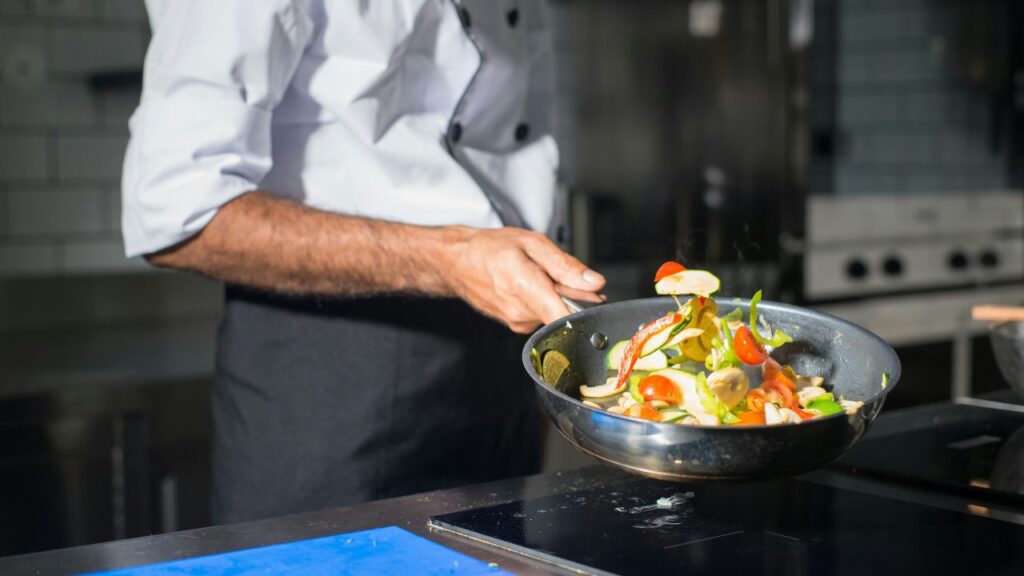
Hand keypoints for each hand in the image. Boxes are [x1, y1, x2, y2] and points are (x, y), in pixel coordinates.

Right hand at [444, 226, 605, 333]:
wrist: (457, 261)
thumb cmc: (489, 248)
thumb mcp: (532, 243)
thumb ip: (566, 265)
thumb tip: (594, 282)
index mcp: (527, 288)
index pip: (565, 318)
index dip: (586, 312)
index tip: (595, 302)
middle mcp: (522, 312)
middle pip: (564, 312)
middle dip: (573, 295)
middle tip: (564, 275)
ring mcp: (517, 322)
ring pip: (554, 313)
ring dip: (557, 297)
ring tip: (540, 276)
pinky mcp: (516, 325)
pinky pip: (542, 316)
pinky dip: (545, 301)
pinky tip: (532, 285)